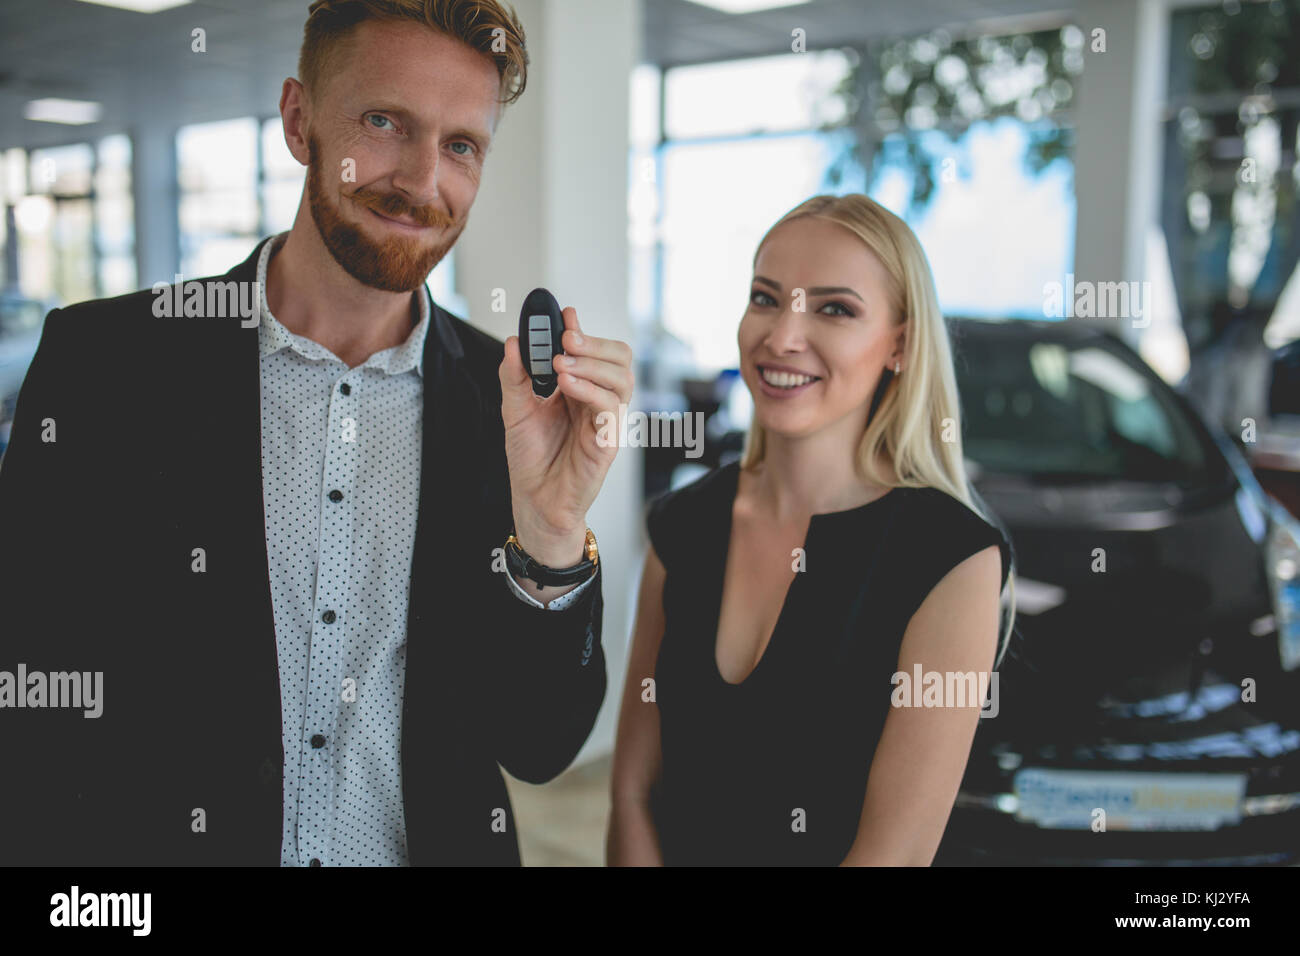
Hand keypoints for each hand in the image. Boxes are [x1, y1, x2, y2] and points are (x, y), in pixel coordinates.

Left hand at [500, 305, 633, 565]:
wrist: (534, 501)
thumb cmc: (531, 457)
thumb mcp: (514, 409)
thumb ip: (515, 376)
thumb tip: (515, 341)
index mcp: (580, 389)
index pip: (594, 351)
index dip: (582, 330)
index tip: (564, 314)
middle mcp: (597, 401)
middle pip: (620, 359)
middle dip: (595, 343)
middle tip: (566, 339)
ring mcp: (605, 421)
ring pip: (622, 379)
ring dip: (592, 364)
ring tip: (560, 364)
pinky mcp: (607, 442)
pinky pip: (610, 408)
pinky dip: (590, 390)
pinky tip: (566, 385)